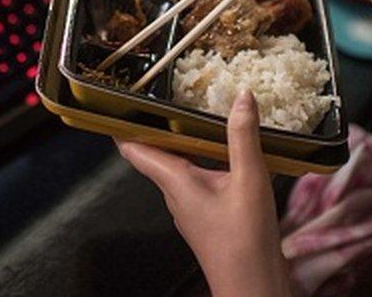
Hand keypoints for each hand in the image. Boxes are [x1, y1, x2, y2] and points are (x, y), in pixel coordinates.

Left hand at [117, 91, 290, 296]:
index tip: (118, 99)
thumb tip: (242, 97)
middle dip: (160, 126)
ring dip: (185, 142)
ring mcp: (190, 208)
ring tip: (199, 115)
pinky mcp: (207, 216)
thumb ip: (244, 137)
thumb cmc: (244, 240)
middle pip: (158, 154)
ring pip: (179, 167)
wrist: (252, 286)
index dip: (122, 124)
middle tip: (167, 95)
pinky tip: (228, 154)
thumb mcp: (249, 179)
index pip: (134, 149)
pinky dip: (206, 161)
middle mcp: (175, 194)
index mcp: (174, 182)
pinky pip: (198, 180)